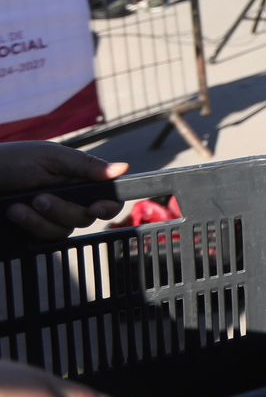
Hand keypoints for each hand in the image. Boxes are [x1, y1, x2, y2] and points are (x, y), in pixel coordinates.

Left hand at [0, 142, 126, 241]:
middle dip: (63, 210)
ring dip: (40, 220)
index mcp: (79, 178)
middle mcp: (71, 198)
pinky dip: (30, 227)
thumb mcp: (50, 157)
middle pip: (87, 218)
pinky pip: (45, 239)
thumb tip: (123, 168)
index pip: (109, 196)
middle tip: (39, 198)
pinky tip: (14, 214)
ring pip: (65, 230)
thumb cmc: (11, 161)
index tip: (96, 207)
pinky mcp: (36, 230)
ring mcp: (53, 216)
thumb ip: (85, 166)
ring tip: (17, 207)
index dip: (108, 205)